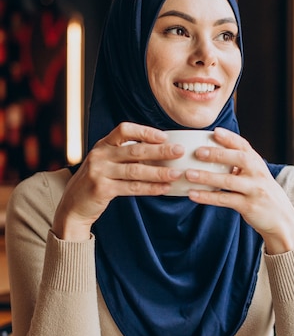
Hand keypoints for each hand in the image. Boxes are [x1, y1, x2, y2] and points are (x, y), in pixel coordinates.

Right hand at [52, 122, 184, 240]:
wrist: (73, 206)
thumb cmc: (96, 181)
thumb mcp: (105, 162)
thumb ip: (124, 155)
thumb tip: (160, 151)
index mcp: (103, 144)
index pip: (124, 130)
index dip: (145, 131)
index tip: (164, 136)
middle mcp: (100, 156)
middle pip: (135, 150)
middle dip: (160, 151)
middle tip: (179, 151)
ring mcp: (99, 172)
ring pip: (136, 170)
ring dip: (158, 172)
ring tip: (176, 173)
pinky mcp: (102, 189)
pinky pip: (132, 188)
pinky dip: (150, 188)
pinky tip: (164, 188)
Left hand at [186, 127, 293, 253]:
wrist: (282, 220)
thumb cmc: (263, 195)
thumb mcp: (256, 176)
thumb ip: (241, 165)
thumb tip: (213, 153)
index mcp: (258, 164)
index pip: (244, 146)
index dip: (230, 138)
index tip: (215, 131)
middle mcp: (258, 174)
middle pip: (239, 159)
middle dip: (218, 154)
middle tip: (197, 152)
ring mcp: (254, 190)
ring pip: (229, 181)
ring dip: (207, 177)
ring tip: (189, 174)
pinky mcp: (249, 206)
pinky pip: (225, 200)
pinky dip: (207, 197)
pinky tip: (192, 194)